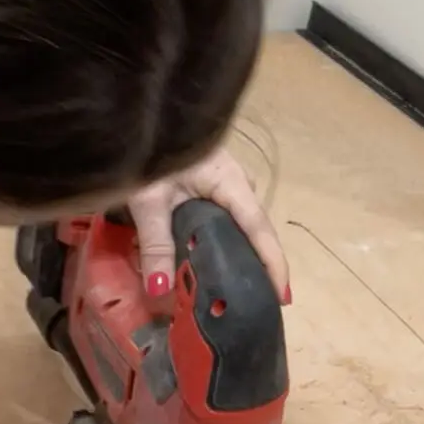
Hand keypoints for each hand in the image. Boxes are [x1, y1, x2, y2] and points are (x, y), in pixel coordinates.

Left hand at [127, 147, 290, 307]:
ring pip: (242, 227)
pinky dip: (225, 245)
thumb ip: (155, 244)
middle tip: (257, 305)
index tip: (283, 298)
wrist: (141, 118)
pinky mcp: (214, 187)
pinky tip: (214, 265)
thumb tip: (160, 292)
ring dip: (241, 257)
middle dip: (259, 268)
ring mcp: (228, 184)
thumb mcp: (149, 200)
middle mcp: (238, 184)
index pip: (260, 229)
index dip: (273, 264)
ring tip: (236, 292)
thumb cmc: (148, 151)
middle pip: (256, 231)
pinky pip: (228, 221)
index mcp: (231, 182)